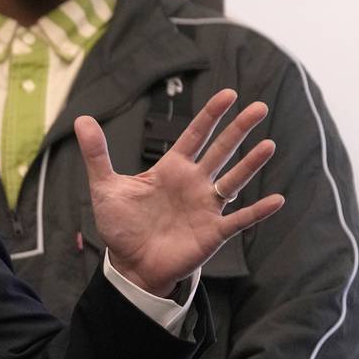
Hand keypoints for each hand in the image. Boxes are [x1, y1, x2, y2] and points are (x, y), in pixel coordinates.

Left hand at [75, 89, 284, 296]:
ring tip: (269, 144)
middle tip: (259, 107)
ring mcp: (205, 207)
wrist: (130, 264)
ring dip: (251, 164)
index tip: (228, 94)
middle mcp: (193, 183)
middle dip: (238, 129)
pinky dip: (257, 211)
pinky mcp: (212, 232)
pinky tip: (276, 200)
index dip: (210, 115)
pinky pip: (238, 219)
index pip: (194, 135)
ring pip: (233, 180)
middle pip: (220, 151)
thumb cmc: (122, 225)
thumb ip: (97, 154)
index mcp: (170, 169)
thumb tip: (81, 119)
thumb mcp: (106, 187)